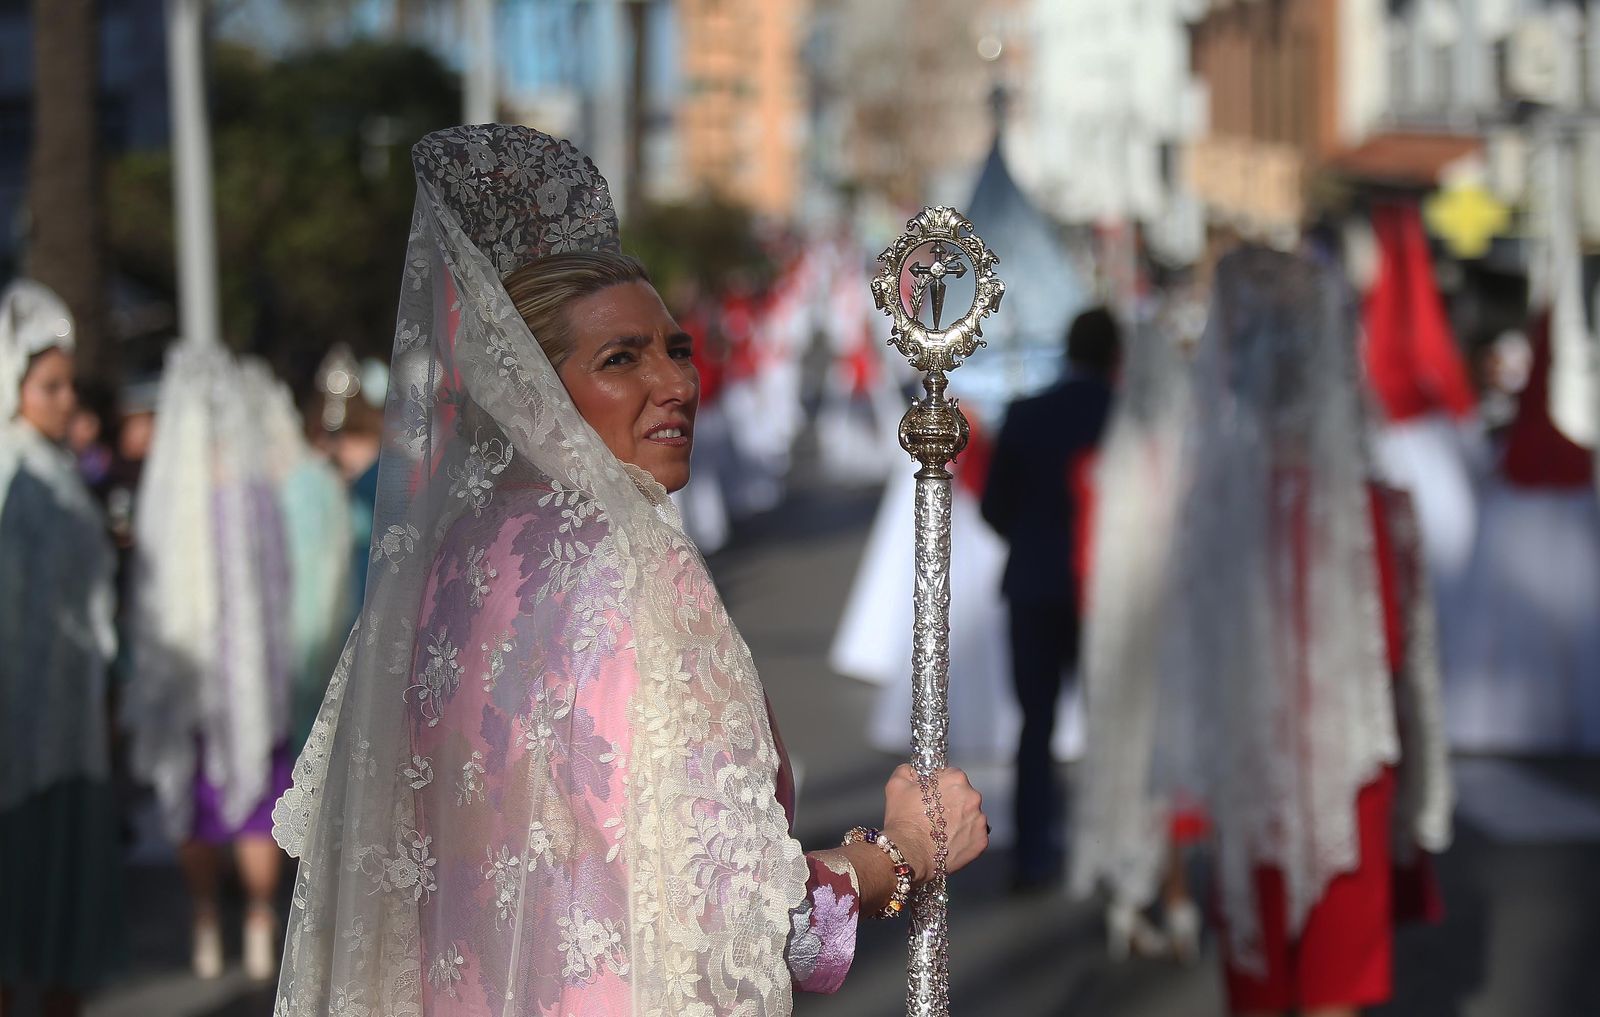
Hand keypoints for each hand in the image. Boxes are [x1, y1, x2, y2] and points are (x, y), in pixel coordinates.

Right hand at [882, 763, 987, 883]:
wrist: (910, 854)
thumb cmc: (903, 819)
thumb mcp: (896, 785)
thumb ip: (907, 771)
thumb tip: (914, 771)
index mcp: (956, 779)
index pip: (952, 775)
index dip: (940, 785)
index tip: (930, 796)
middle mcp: (973, 797)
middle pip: (964, 795)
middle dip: (952, 803)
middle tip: (934, 815)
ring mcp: (979, 821)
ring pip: (970, 816)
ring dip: (960, 820)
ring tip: (941, 831)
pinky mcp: (981, 841)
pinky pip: (975, 836)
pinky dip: (965, 838)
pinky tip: (949, 843)